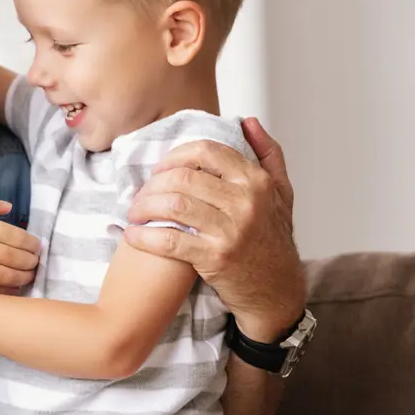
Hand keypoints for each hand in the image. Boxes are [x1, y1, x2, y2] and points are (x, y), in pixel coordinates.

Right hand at [0, 191, 40, 291]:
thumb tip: (8, 207)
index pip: (17, 236)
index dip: (32, 243)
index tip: (37, 246)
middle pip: (17, 258)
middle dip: (32, 262)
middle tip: (37, 263)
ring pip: (8, 277)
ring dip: (24, 277)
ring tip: (30, 276)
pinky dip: (6, 290)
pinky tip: (12, 289)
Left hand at [123, 118, 305, 340]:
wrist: (278, 292)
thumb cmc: (274, 240)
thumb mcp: (282, 194)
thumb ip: (268, 154)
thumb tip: (247, 121)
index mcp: (256, 181)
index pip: (206, 152)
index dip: (175, 156)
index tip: (160, 168)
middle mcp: (246, 202)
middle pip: (183, 177)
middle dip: (153, 183)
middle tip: (140, 193)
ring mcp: (231, 230)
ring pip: (173, 204)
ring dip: (144, 206)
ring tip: (134, 213)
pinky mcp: (215, 257)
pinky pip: (169, 240)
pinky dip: (144, 236)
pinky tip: (132, 235)